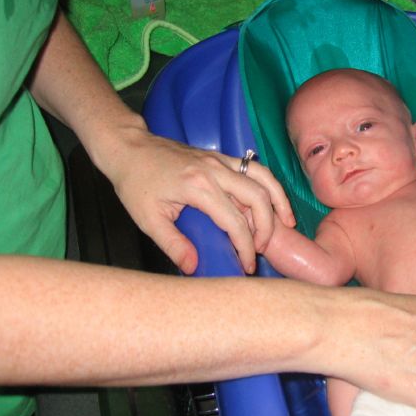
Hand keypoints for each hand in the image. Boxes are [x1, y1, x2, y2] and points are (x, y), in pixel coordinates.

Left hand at [106, 127, 294, 274]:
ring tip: (286, 223)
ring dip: (278, 201)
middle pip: (258, 198)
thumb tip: (194, 267)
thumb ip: (173, 244)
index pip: (235, 222)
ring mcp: (220, 160)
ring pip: (263, 178)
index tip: (247, 265)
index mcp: (199, 187)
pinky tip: (272, 201)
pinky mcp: (220, 157)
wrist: (128, 147)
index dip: (245, 247)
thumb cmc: (134, 182)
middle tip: (261, 249)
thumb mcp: (148, 219)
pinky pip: (253, 169)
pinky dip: (268, 185)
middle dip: (266, 227)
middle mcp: (215, 170)